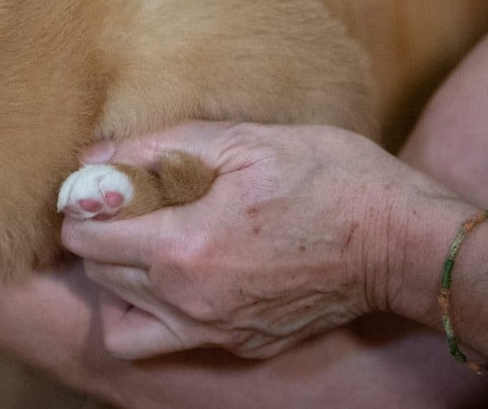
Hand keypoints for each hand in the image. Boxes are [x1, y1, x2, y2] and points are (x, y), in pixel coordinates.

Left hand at [61, 122, 473, 359]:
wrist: (403, 241)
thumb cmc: (328, 177)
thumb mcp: (241, 142)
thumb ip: (156, 149)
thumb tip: (91, 156)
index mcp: (185, 248)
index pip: (84, 236)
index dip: (85, 201)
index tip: (106, 179)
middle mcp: (190, 301)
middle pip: (97, 272)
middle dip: (98, 233)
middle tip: (130, 199)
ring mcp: (215, 330)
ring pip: (122, 310)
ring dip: (119, 271)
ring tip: (149, 232)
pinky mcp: (240, 344)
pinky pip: (162, 339)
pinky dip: (150, 311)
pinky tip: (174, 273)